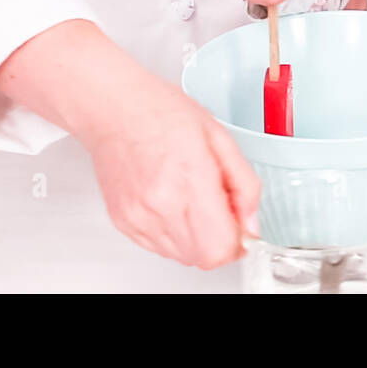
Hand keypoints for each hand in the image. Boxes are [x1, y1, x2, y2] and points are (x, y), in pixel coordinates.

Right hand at [83, 79, 262, 268]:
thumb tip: (251, 224)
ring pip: (183, 257)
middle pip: (205, 258)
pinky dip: (174, 234)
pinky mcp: (124, 222)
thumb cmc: (162, 113)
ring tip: (192, 200)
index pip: (220, 247)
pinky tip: (172, 202)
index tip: (240, 225)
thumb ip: (245, 185)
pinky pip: (160, 248)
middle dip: (221, 239)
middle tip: (219, 208)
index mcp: (191, 179)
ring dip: (197, 238)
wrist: (115, 109)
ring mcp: (139, 217)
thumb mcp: (221, 138)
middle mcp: (161, 204)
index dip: (238, 241)